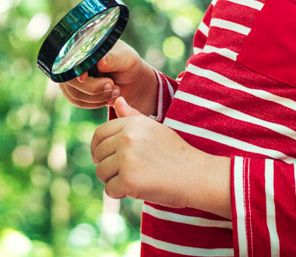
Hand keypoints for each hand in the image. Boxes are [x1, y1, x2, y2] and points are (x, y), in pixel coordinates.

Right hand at [61, 41, 156, 113]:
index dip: (76, 69)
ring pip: (74, 93)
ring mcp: (71, 75)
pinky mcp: (73, 90)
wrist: (130, 79)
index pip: (71, 57)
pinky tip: (108, 97)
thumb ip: (113, 58)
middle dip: (93, 88)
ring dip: (97, 97)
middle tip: (112, 85)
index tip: (85, 78)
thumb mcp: (125, 58)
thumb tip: (100, 62)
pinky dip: (94, 103)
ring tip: (115, 90)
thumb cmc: (127, 63)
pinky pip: (78, 101)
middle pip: (70, 78)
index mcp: (84, 44)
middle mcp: (72, 59)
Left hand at [91, 97, 225, 209]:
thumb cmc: (176, 153)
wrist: (197, 175)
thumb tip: (117, 101)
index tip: (104, 158)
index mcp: (132, 123)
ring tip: (134, 180)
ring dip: (113, 180)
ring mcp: (126, 158)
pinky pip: (110, 190)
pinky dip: (121, 194)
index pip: (100, 134)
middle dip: (107, 166)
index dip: (98, 148)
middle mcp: (127, 137)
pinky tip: (138, 190)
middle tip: (126, 172)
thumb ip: (132, 116)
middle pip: (98, 154)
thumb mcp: (155, 129)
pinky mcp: (128, 180)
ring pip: (101, 173)